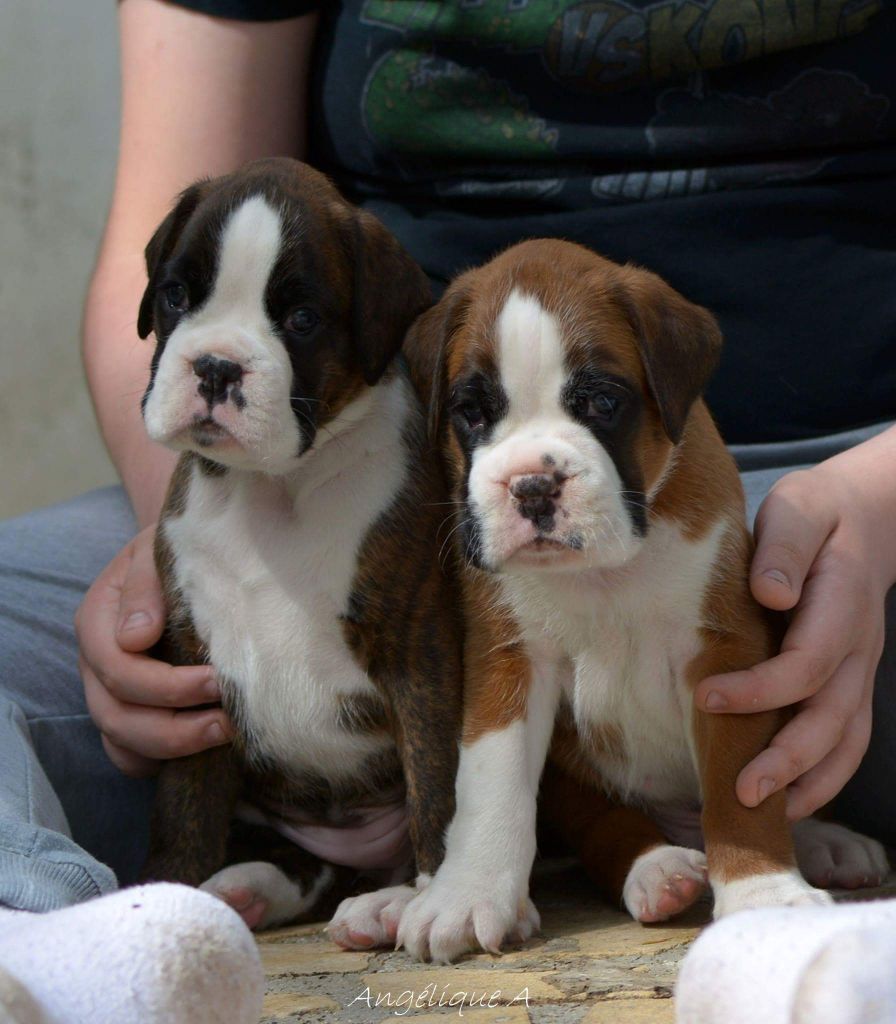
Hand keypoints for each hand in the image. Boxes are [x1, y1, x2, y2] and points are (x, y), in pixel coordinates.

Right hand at [75, 523, 233, 776]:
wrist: (190, 553)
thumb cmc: (181, 550)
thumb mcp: (160, 551)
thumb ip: (145, 587)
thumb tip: (135, 638)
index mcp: (98, 621)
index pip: (117, 669)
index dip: (166, 685)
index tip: (218, 680)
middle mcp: (96, 664)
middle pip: (116, 716)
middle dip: (173, 728)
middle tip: (228, 722)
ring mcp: (111, 692)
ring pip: (122, 742)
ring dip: (172, 751)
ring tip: (226, 737)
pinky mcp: (135, 712)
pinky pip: (134, 754)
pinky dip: (165, 762)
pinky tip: (210, 752)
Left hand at [695, 461, 892, 819]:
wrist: (863, 518)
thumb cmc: (816, 514)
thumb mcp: (798, 509)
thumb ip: (784, 546)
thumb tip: (771, 593)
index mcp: (841, 604)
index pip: (808, 662)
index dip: (762, 689)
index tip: (706, 697)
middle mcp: (858, 647)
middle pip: (833, 716)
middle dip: (789, 759)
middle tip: (741, 791)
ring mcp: (860, 670)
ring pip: (847, 740)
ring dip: (809, 782)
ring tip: (761, 812)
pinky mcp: (850, 683)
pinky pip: (846, 740)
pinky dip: (821, 776)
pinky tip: (786, 800)